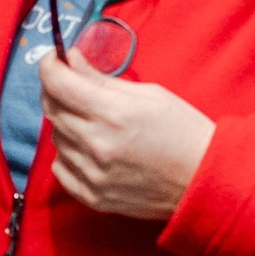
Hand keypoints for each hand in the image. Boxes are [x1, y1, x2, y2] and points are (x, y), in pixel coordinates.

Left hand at [39, 57, 215, 220]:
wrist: (205, 180)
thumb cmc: (184, 131)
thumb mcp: (149, 94)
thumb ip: (102, 78)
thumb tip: (70, 60)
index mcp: (113, 113)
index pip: (56, 82)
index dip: (49, 64)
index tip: (55, 59)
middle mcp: (97, 144)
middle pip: (51, 108)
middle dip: (55, 89)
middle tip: (71, 84)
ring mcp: (93, 174)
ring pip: (56, 138)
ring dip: (65, 123)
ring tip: (92, 120)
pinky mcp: (93, 196)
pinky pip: (60, 168)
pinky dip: (67, 154)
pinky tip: (88, 148)